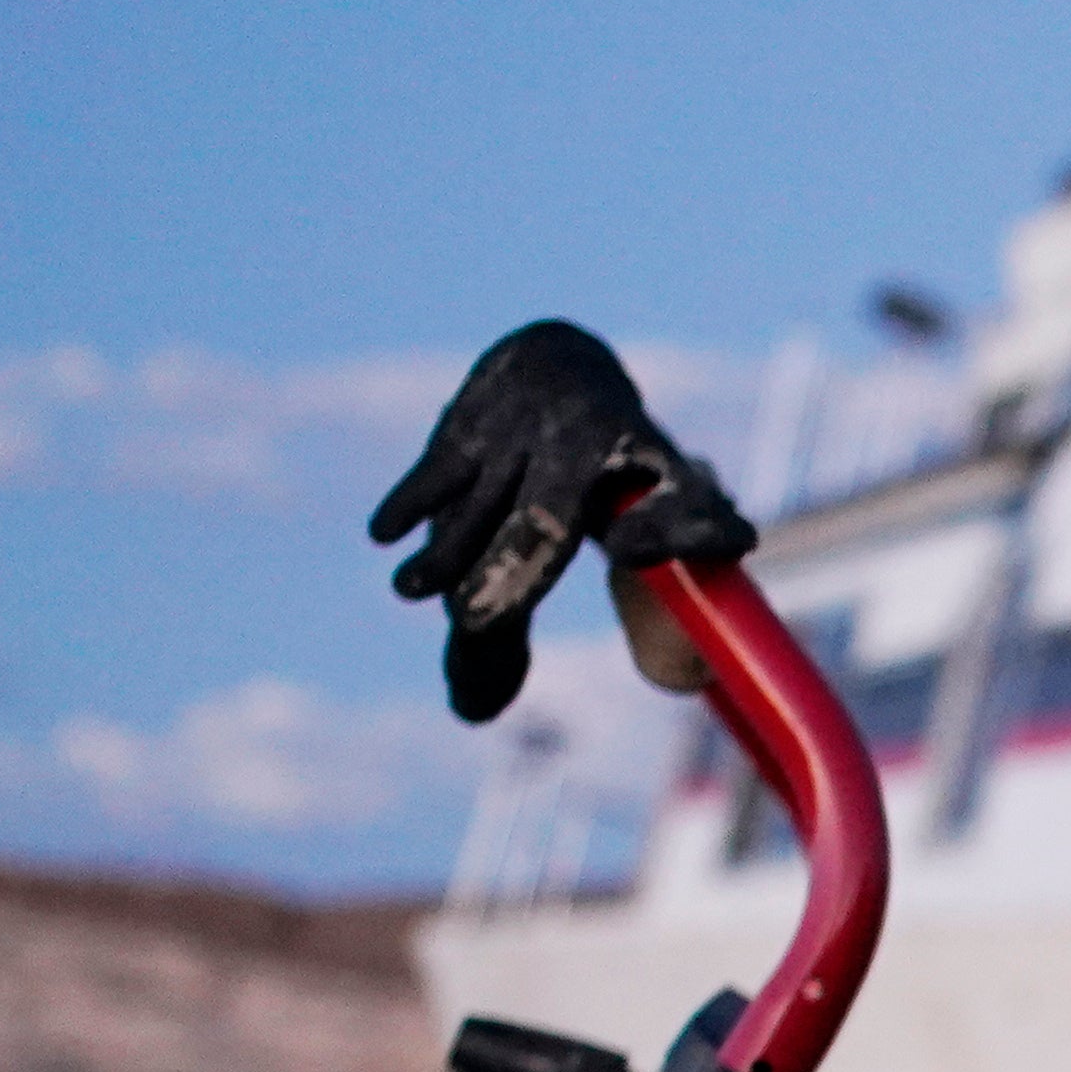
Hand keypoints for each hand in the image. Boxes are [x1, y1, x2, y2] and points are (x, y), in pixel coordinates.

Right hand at [365, 318, 753, 721]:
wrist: (562, 361)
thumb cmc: (599, 482)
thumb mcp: (607, 546)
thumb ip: (565, 626)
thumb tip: (478, 710)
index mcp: (662, 480)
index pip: (685, 508)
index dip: (675, 529)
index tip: (631, 552)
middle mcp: (595, 448)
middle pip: (554, 515)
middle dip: (518, 566)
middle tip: (474, 622)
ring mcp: (530, 433)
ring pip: (490, 501)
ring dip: (451, 549)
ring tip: (411, 593)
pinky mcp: (471, 424)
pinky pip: (444, 467)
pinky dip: (415, 499)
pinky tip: (385, 534)